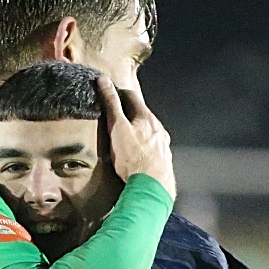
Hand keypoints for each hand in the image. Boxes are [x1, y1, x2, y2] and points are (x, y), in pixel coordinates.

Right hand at [97, 75, 175, 200]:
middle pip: (142, 114)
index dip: (118, 93)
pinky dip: (143, 146)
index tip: (109, 94)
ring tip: (124, 139)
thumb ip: (111, 104)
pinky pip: (152, 148)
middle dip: (128, 113)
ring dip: (137, 131)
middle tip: (114, 117)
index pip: (132, 96)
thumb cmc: (133, 158)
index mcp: (147, 118)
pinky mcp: (163, 160)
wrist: (151, 187)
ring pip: (148, 132)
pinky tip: (136, 156)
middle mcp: (158, 129)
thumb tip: (104, 81)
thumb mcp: (117, 128)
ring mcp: (163, 145)